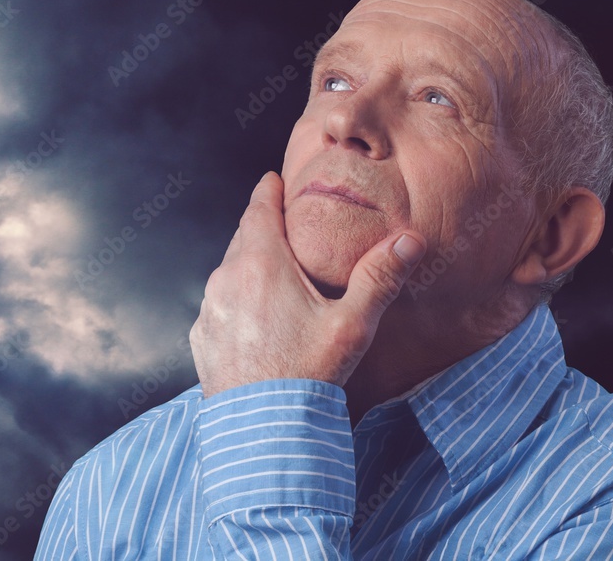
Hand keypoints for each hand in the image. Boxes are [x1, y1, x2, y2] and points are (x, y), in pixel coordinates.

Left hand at [190, 171, 425, 397]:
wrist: (263, 432)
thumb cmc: (308, 375)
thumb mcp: (352, 324)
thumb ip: (380, 278)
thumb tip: (409, 240)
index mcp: (261, 264)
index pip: (259, 209)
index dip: (268, 191)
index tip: (273, 180)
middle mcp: (226, 279)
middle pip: (243, 238)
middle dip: (261, 227)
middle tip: (280, 223)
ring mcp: (210, 310)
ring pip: (228, 272)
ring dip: (247, 265)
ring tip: (272, 272)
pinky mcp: (203, 338)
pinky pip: (219, 305)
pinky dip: (235, 300)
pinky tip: (253, 317)